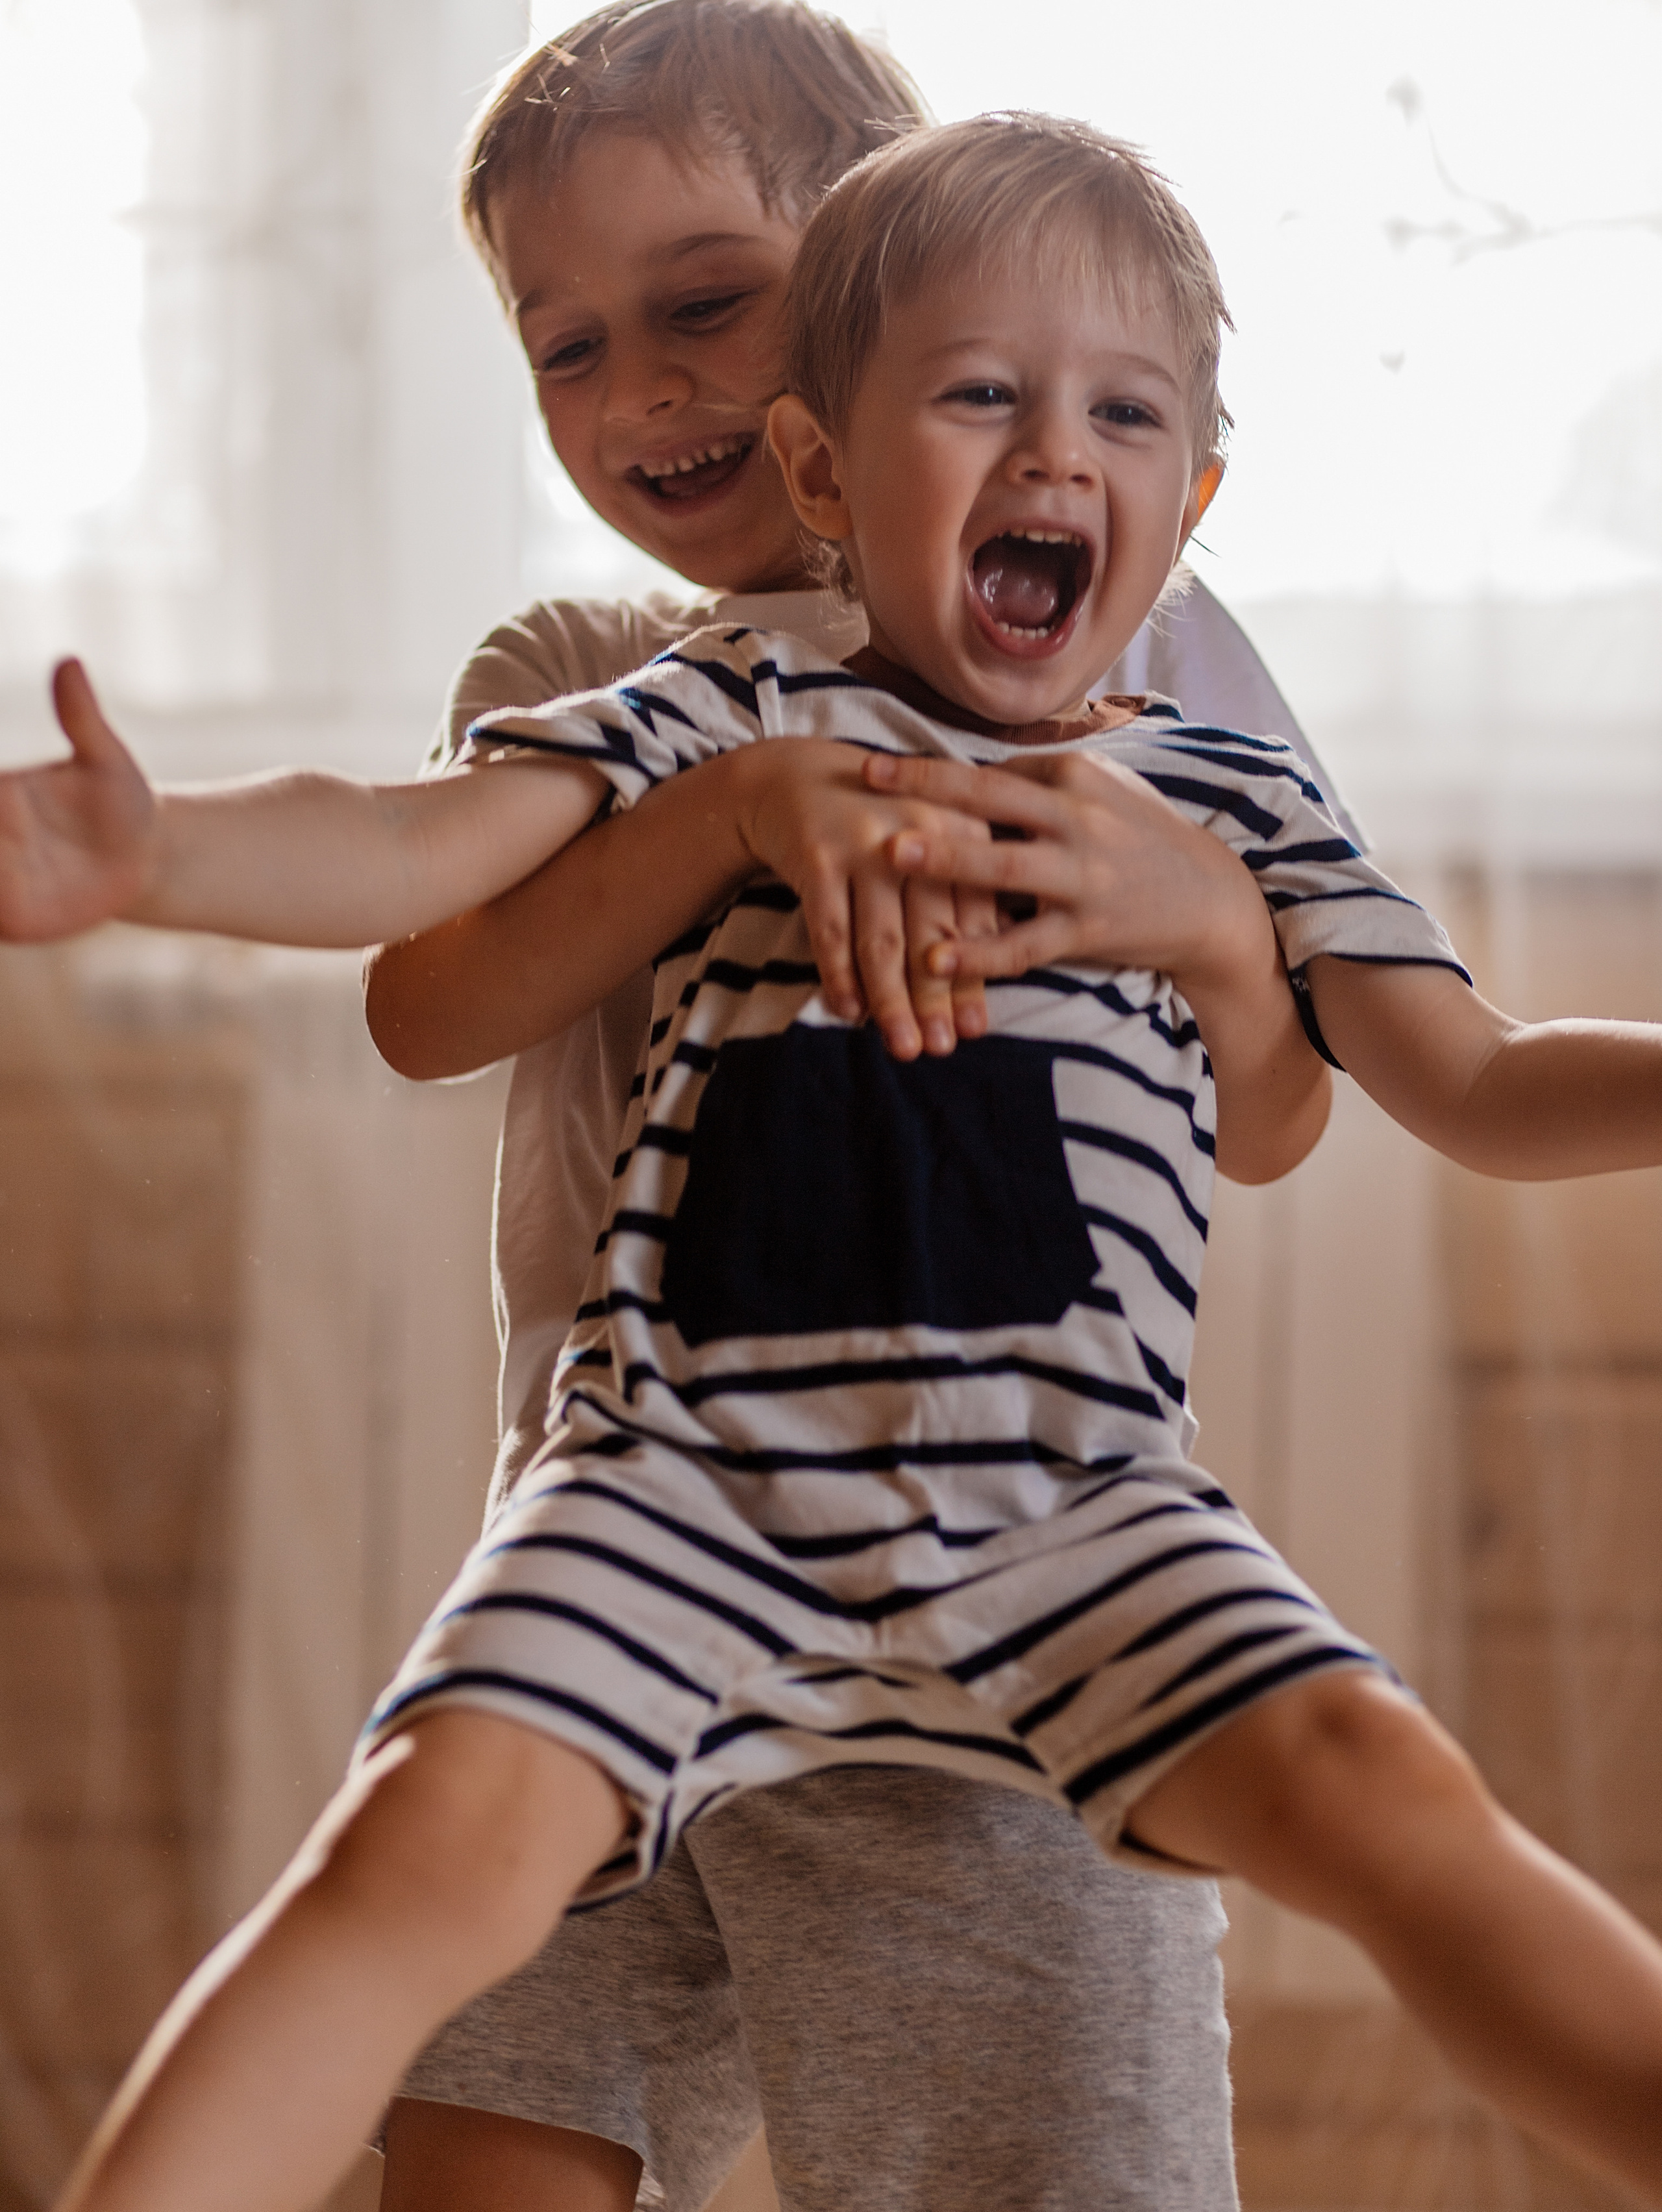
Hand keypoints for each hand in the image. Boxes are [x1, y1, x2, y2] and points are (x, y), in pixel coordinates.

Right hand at [0, 660, 157, 940]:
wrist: (145, 860)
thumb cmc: (120, 800)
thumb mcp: (107, 760)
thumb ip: (81, 717)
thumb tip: (69, 662)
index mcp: (0, 794)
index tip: (4, 800)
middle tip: (9, 823)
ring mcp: (1, 879)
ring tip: (8, 875)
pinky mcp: (15, 920)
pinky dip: (0, 915)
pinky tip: (9, 916)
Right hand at [730, 740, 1000, 1057]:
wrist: (793, 777)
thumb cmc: (880, 824)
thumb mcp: (930, 844)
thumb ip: (962, 895)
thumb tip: (985, 980)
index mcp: (962, 826)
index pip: (972, 917)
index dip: (972, 978)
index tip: (972, 1030)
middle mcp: (919, 831)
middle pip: (931, 933)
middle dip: (936, 998)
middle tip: (940, 1049)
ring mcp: (865, 843)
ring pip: (881, 939)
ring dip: (891, 1000)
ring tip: (903, 1047)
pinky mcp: (817, 855)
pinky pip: (829, 929)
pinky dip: (838, 974)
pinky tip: (847, 1011)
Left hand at [866, 748, 1262, 995]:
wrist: (1210, 899)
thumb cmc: (1142, 838)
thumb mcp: (1101, 791)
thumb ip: (1039, 781)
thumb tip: (967, 768)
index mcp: (1075, 777)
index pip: (990, 771)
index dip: (929, 769)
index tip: (873, 764)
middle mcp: (1077, 819)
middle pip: (992, 799)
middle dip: (928, 787)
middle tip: (866, 782)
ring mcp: (1082, 876)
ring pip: (1004, 867)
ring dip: (947, 858)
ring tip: (892, 855)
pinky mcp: (1087, 930)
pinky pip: (1024, 944)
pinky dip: (980, 953)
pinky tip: (936, 958)